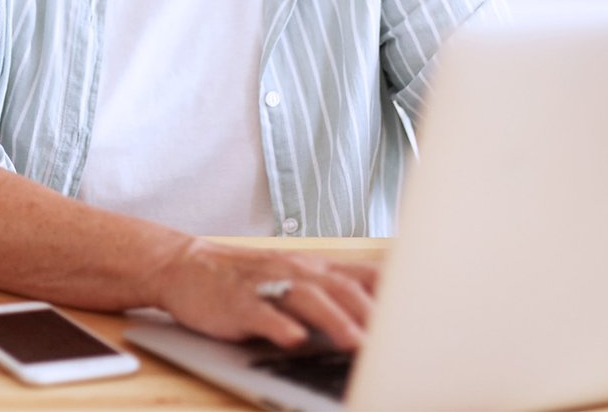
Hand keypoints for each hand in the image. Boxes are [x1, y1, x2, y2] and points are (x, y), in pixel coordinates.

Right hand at [149, 238, 377, 350]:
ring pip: (306, 298)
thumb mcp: (296, 277)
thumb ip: (335, 292)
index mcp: (315, 268)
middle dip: (370, 313)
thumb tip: (382, 318)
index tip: (420, 317)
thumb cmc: (248, 279)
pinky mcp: (237, 303)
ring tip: (356, 342)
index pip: (363, 276)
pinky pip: (261, 313)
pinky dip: (279, 326)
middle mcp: (296, 272)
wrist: (186, 266)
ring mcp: (266, 286)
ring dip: (334, 320)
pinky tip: (293, 340)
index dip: (394, 296)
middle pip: (340, 288)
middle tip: (397, 342)